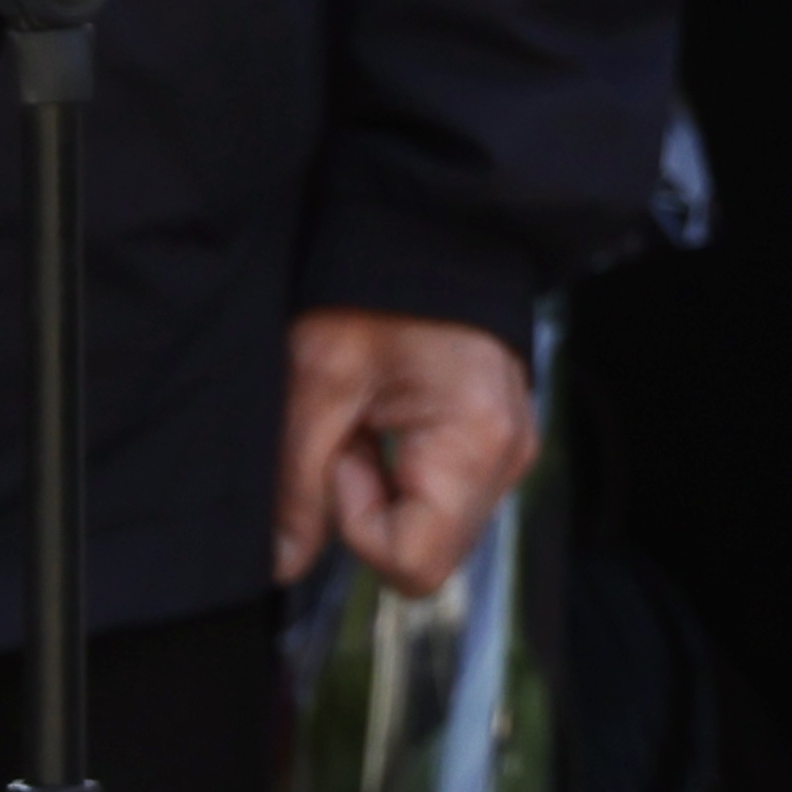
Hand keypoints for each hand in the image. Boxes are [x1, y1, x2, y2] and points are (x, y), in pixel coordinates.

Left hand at [272, 311, 534, 598]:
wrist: (424, 227)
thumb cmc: (376, 285)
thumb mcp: (319, 377)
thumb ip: (297, 483)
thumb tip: (282, 564)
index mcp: (477, 444)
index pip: (414, 564)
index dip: (359, 524)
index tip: (344, 450)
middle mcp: (509, 458)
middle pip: (428, 552)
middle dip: (372, 507)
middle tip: (354, 430)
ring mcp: (510, 450)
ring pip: (433, 527)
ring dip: (387, 490)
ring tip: (371, 415)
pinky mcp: (497, 441)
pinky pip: (444, 495)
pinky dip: (404, 471)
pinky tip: (389, 415)